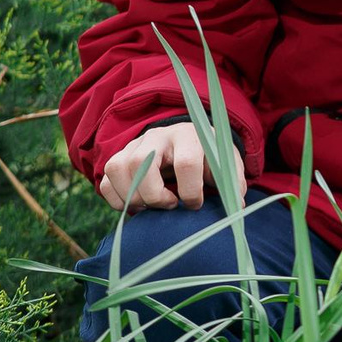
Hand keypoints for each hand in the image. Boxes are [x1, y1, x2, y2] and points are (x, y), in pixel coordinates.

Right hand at [99, 118, 241, 212]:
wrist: (189, 141)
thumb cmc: (208, 156)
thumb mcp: (225, 163)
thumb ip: (232, 182)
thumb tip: (236, 205)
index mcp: (189, 135)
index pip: (186, 163)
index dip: (191, 191)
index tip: (195, 204)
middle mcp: (158, 136)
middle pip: (142, 163)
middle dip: (155, 195)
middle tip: (169, 205)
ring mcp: (134, 145)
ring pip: (118, 168)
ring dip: (133, 196)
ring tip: (152, 206)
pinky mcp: (119, 158)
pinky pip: (105, 180)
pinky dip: (116, 200)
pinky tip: (137, 206)